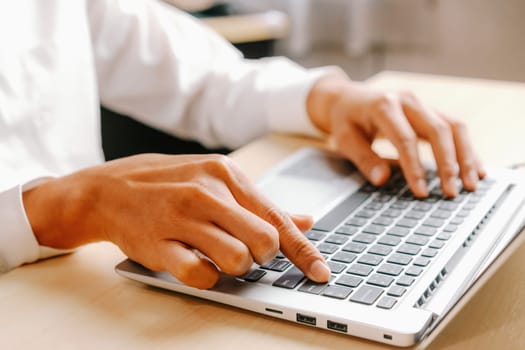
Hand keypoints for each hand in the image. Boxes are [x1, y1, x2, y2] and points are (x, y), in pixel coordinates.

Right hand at [23, 154, 329, 288]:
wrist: (110, 188)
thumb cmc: (170, 183)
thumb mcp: (216, 179)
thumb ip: (261, 203)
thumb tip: (306, 220)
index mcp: (227, 174)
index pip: (278, 219)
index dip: (304, 252)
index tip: (321, 273)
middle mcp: (207, 192)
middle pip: (264, 242)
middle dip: (263, 258)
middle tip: (249, 255)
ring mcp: (181, 218)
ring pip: (236, 260)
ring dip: (236, 268)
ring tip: (220, 257)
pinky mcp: (158, 244)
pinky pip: (199, 274)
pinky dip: (207, 277)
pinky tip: (197, 264)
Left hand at [307, 75, 484, 196]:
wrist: (348, 98)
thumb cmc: (346, 119)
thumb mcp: (345, 139)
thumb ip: (364, 159)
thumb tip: (382, 180)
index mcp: (383, 106)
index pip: (405, 139)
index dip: (414, 167)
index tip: (421, 192)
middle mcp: (407, 101)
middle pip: (438, 130)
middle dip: (448, 164)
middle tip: (451, 193)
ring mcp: (422, 104)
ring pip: (453, 127)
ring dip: (465, 157)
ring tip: (471, 184)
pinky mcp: (430, 111)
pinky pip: (455, 128)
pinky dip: (466, 149)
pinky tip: (475, 169)